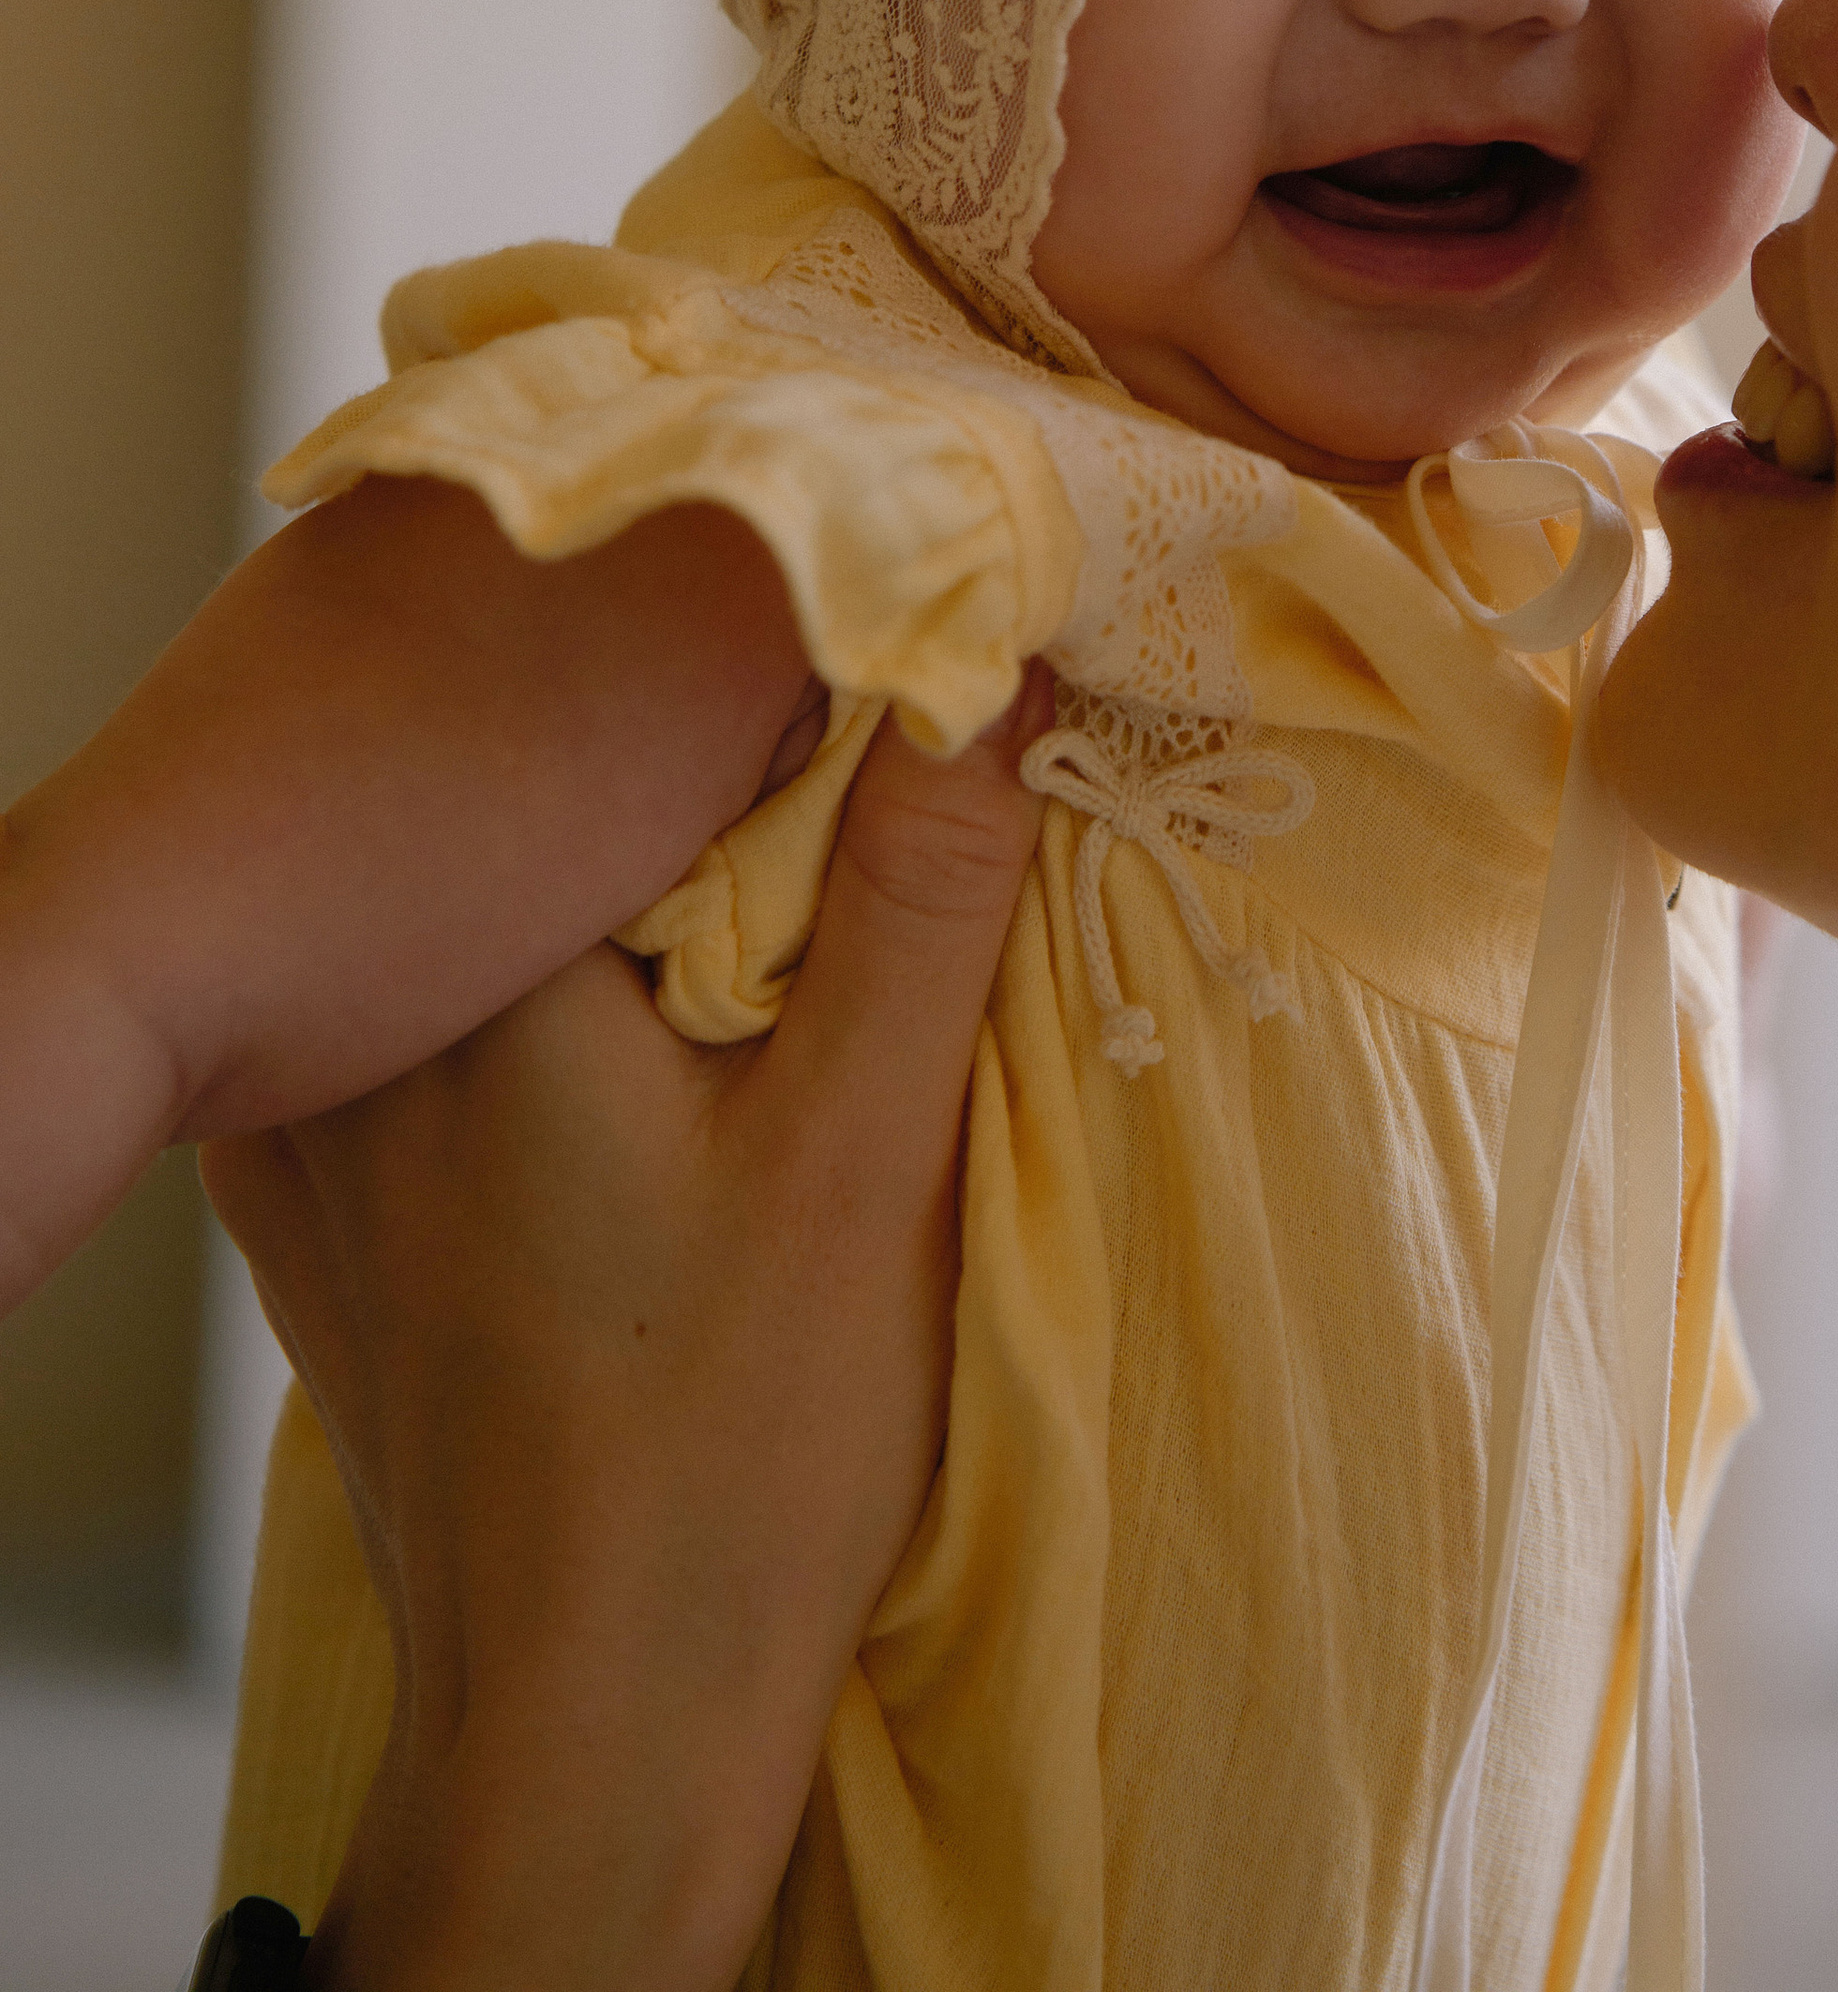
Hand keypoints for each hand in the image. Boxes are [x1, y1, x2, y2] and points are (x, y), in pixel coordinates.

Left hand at [204, 670, 1049, 1991]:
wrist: (590, 1726)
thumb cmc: (740, 1453)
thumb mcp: (869, 1152)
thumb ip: (923, 891)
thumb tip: (984, 655)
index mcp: (493, 969)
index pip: (645, 738)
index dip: (789, 732)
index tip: (892, 771)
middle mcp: (367, 1023)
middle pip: (562, 828)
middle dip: (705, 824)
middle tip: (832, 903)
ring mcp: (315, 1123)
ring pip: (500, 931)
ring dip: (616, 928)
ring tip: (728, 1026)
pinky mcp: (310, 1212)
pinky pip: (432, 1038)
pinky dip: (525, 1032)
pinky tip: (615, 1112)